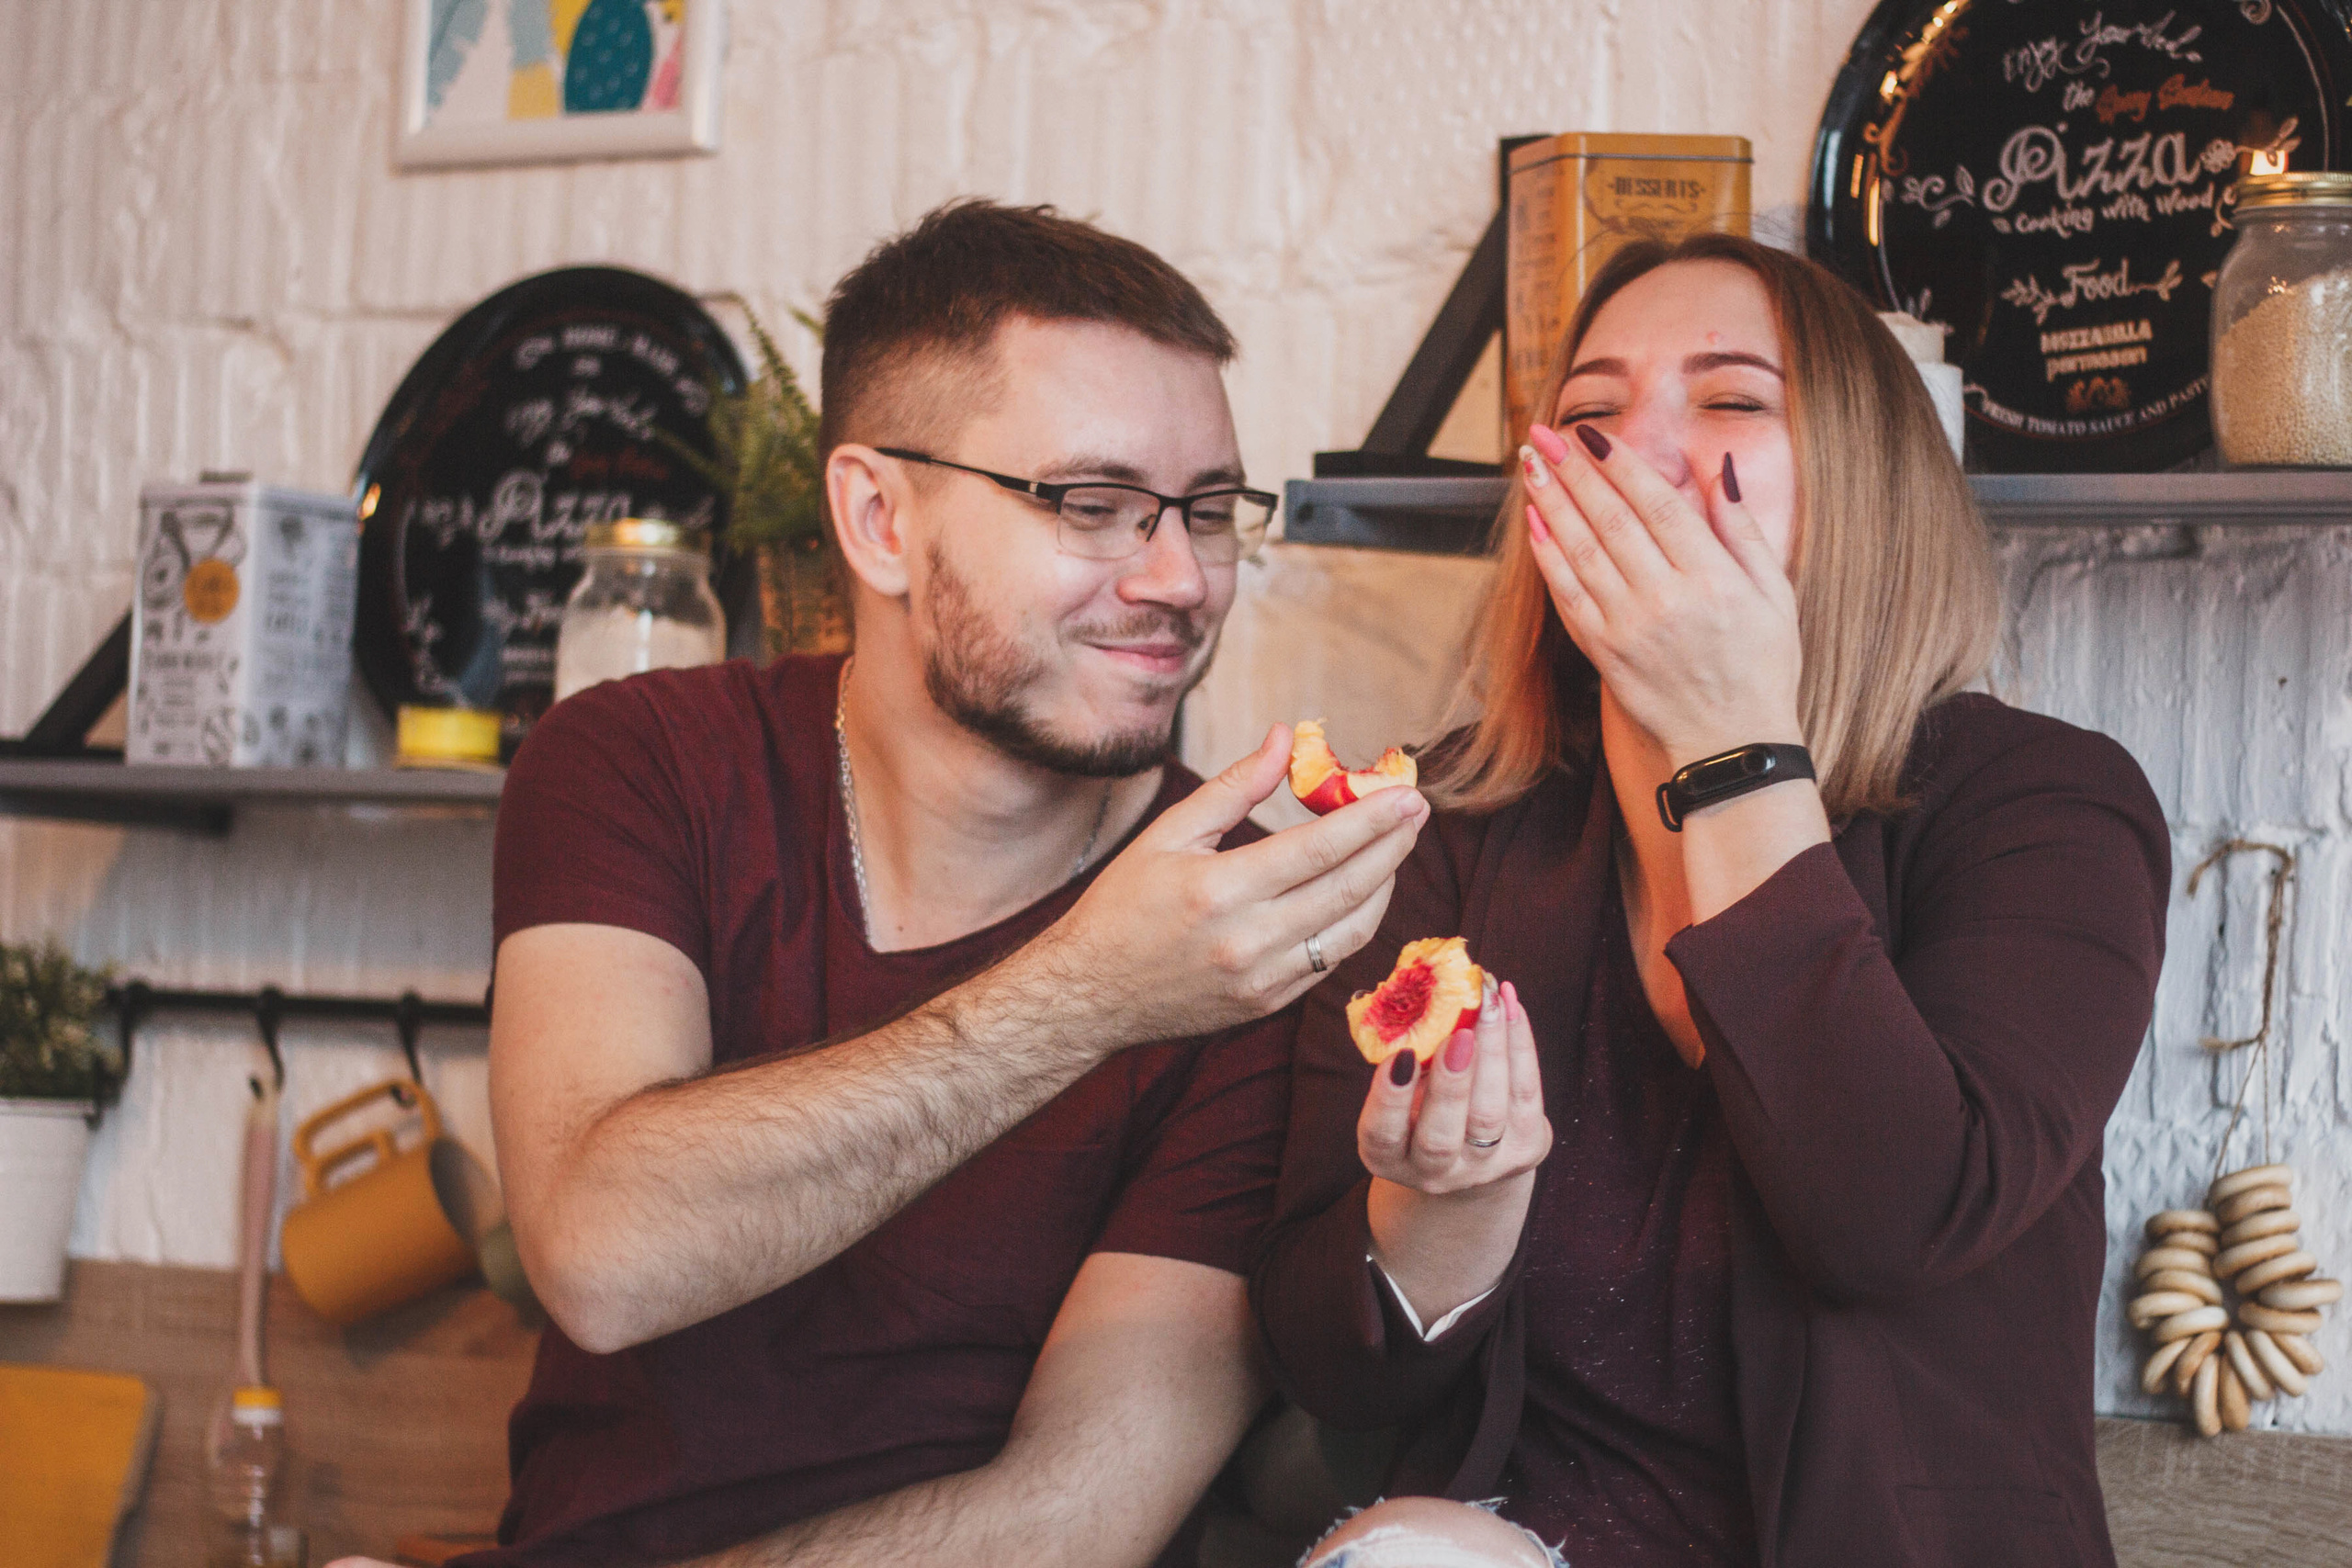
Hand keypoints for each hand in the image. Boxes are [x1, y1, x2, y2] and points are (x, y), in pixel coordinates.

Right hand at [1041, 725, 1428, 1044]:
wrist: (1088, 996)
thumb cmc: (1122, 906)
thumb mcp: (1169, 834)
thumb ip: (1235, 786)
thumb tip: (1287, 738)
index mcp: (1219, 889)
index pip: (1320, 848)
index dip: (1372, 818)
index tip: (1407, 793)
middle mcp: (1248, 940)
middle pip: (1349, 888)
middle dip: (1393, 845)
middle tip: (1417, 811)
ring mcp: (1263, 980)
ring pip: (1353, 931)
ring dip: (1385, 886)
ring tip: (1395, 849)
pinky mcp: (1269, 1005)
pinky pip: (1330, 961)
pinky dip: (1354, 923)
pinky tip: (1360, 893)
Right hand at [1358, 979, 1549, 1197]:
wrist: (1472, 1157)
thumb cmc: (1422, 1108)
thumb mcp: (1403, 1092)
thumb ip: (1406, 1058)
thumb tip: (1425, 993)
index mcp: (1389, 1157)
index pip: (1382, 1134)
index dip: (1389, 1097)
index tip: (1400, 1054)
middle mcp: (1433, 1173)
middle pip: (1440, 1137)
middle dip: (1450, 1083)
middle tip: (1458, 1035)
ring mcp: (1484, 1167)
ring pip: (1489, 1115)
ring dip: (1492, 1053)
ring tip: (1489, 1005)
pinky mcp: (1526, 1150)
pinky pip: (1527, 1096)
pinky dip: (1520, 1047)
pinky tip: (1511, 1008)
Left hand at [1521, 422, 1801, 764]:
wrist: (1732, 745)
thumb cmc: (1762, 668)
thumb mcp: (1775, 595)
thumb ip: (1743, 530)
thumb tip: (1720, 471)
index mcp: (1712, 577)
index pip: (1656, 504)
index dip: (1620, 464)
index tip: (1592, 433)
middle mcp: (1665, 598)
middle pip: (1609, 518)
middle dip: (1573, 470)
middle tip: (1545, 434)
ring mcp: (1628, 627)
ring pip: (1580, 550)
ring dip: (1551, 502)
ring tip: (1531, 465)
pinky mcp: (1604, 653)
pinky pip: (1567, 595)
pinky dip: (1547, 556)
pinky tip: (1534, 524)